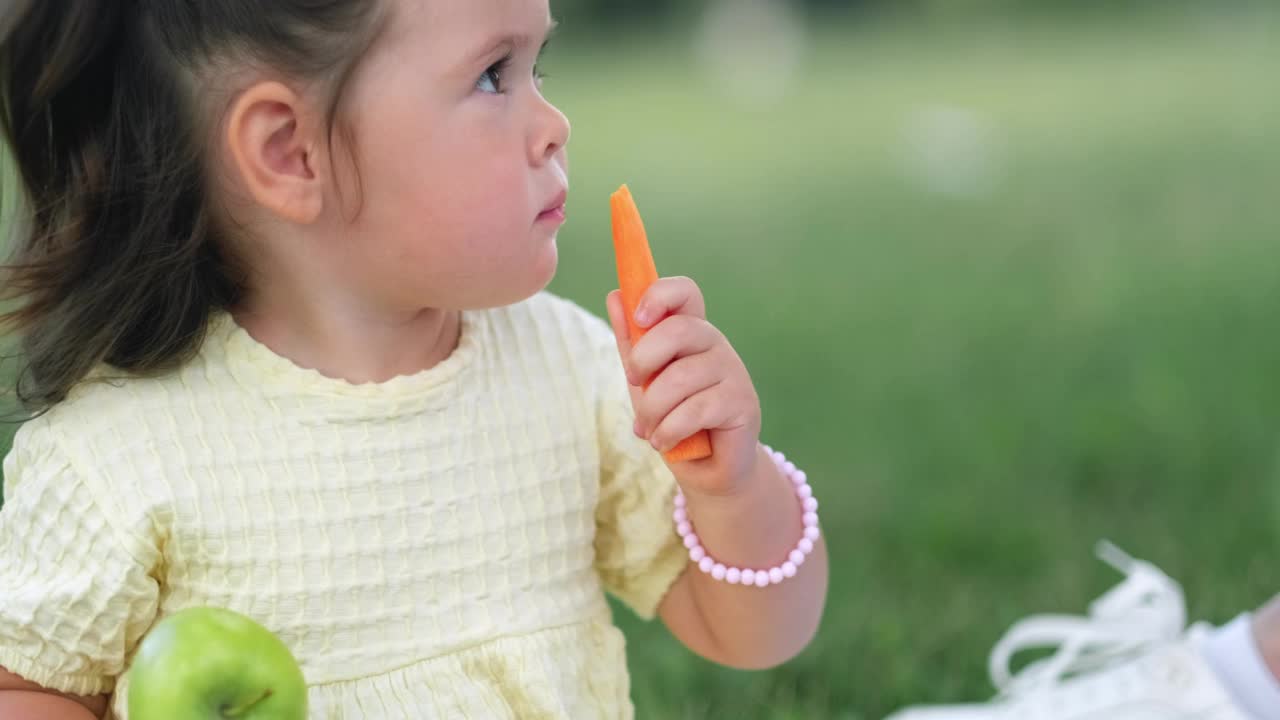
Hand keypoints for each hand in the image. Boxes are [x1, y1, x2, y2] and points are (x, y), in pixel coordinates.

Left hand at [606, 277, 761, 496]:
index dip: (660, 295)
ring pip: (680, 378)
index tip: (638, 317)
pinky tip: (663, 443)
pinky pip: (695, 410)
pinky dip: (668, 431)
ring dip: (652, 411)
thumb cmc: (674, 418)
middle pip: (679, 330)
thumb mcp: (645, 380)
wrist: (706, 469)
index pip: (685, 293)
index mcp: (692, 332)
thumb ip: (631, 341)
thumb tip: (614, 296)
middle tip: (635, 385)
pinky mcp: (743, 403)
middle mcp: (716, 345)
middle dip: (644, 360)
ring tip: (648, 430)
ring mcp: (733, 372)